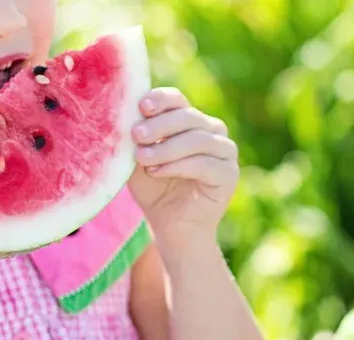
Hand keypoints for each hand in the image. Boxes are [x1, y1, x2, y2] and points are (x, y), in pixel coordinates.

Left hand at [129, 87, 239, 246]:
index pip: (177, 100)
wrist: (171, 227)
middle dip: (159, 125)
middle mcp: (212, 130)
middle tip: (136, 135)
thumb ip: (136, 138)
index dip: (161, 100)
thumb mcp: (139, 159)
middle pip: (188, 116)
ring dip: (166, 148)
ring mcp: (225, 151)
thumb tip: (124, 114)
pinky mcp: (229, 173)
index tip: (141, 106)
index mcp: (190, 120)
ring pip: (197, 139)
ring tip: (142, 159)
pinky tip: (156, 172)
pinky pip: (204, 163)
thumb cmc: (154, 189)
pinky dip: (178, 166)